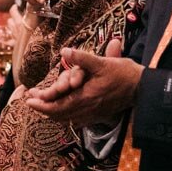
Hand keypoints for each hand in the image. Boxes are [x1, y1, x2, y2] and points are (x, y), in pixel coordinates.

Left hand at [24, 37, 140, 125]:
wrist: (142, 89)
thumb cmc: (124, 74)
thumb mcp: (103, 63)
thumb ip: (82, 59)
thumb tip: (65, 51)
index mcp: (85, 97)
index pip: (57, 106)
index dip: (41, 104)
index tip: (28, 99)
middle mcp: (87, 109)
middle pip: (58, 114)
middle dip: (43, 109)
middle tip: (30, 102)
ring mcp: (93, 114)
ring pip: (67, 118)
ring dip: (53, 112)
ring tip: (43, 106)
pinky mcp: (98, 115)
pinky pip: (76, 119)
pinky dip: (65, 116)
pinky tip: (63, 111)